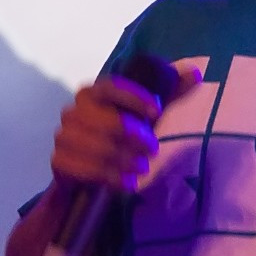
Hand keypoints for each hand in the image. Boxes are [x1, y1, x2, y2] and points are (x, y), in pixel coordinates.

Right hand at [49, 65, 201, 191]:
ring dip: (125, 160)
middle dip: (135, 137)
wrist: (90, 168)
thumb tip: (196, 73)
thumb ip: (170, 93)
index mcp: (93, 92)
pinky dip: (109, 177)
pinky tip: (126, 183)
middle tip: (153, 149)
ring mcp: (63, 136)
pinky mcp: (59, 161)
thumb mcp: (148, 115)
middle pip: (107, 121)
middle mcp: (73, 110)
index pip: (111, 87)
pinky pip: (85, 169)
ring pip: (98, 148)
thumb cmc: (123, 135)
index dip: (134, 97)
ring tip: (142, 168)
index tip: (157, 111)